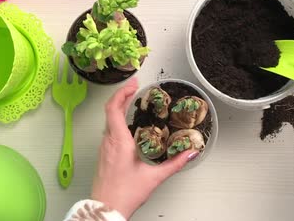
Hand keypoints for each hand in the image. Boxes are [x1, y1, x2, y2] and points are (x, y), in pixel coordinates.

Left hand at [91, 78, 196, 218]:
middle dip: (122, 96)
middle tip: (135, 88)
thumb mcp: (153, 177)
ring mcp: (103, 148)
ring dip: (118, 108)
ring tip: (132, 103)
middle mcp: (108, 142)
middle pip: (110, 110)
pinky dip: (116, 121)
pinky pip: (108, 131)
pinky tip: (127, 126)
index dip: (122, 92)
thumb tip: (189, 154)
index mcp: (118, 141)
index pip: (114, 108)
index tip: (133, 85)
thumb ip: (174, 164)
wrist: (106, 209)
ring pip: (108, 121)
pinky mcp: (103, 155)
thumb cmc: (124, 194)